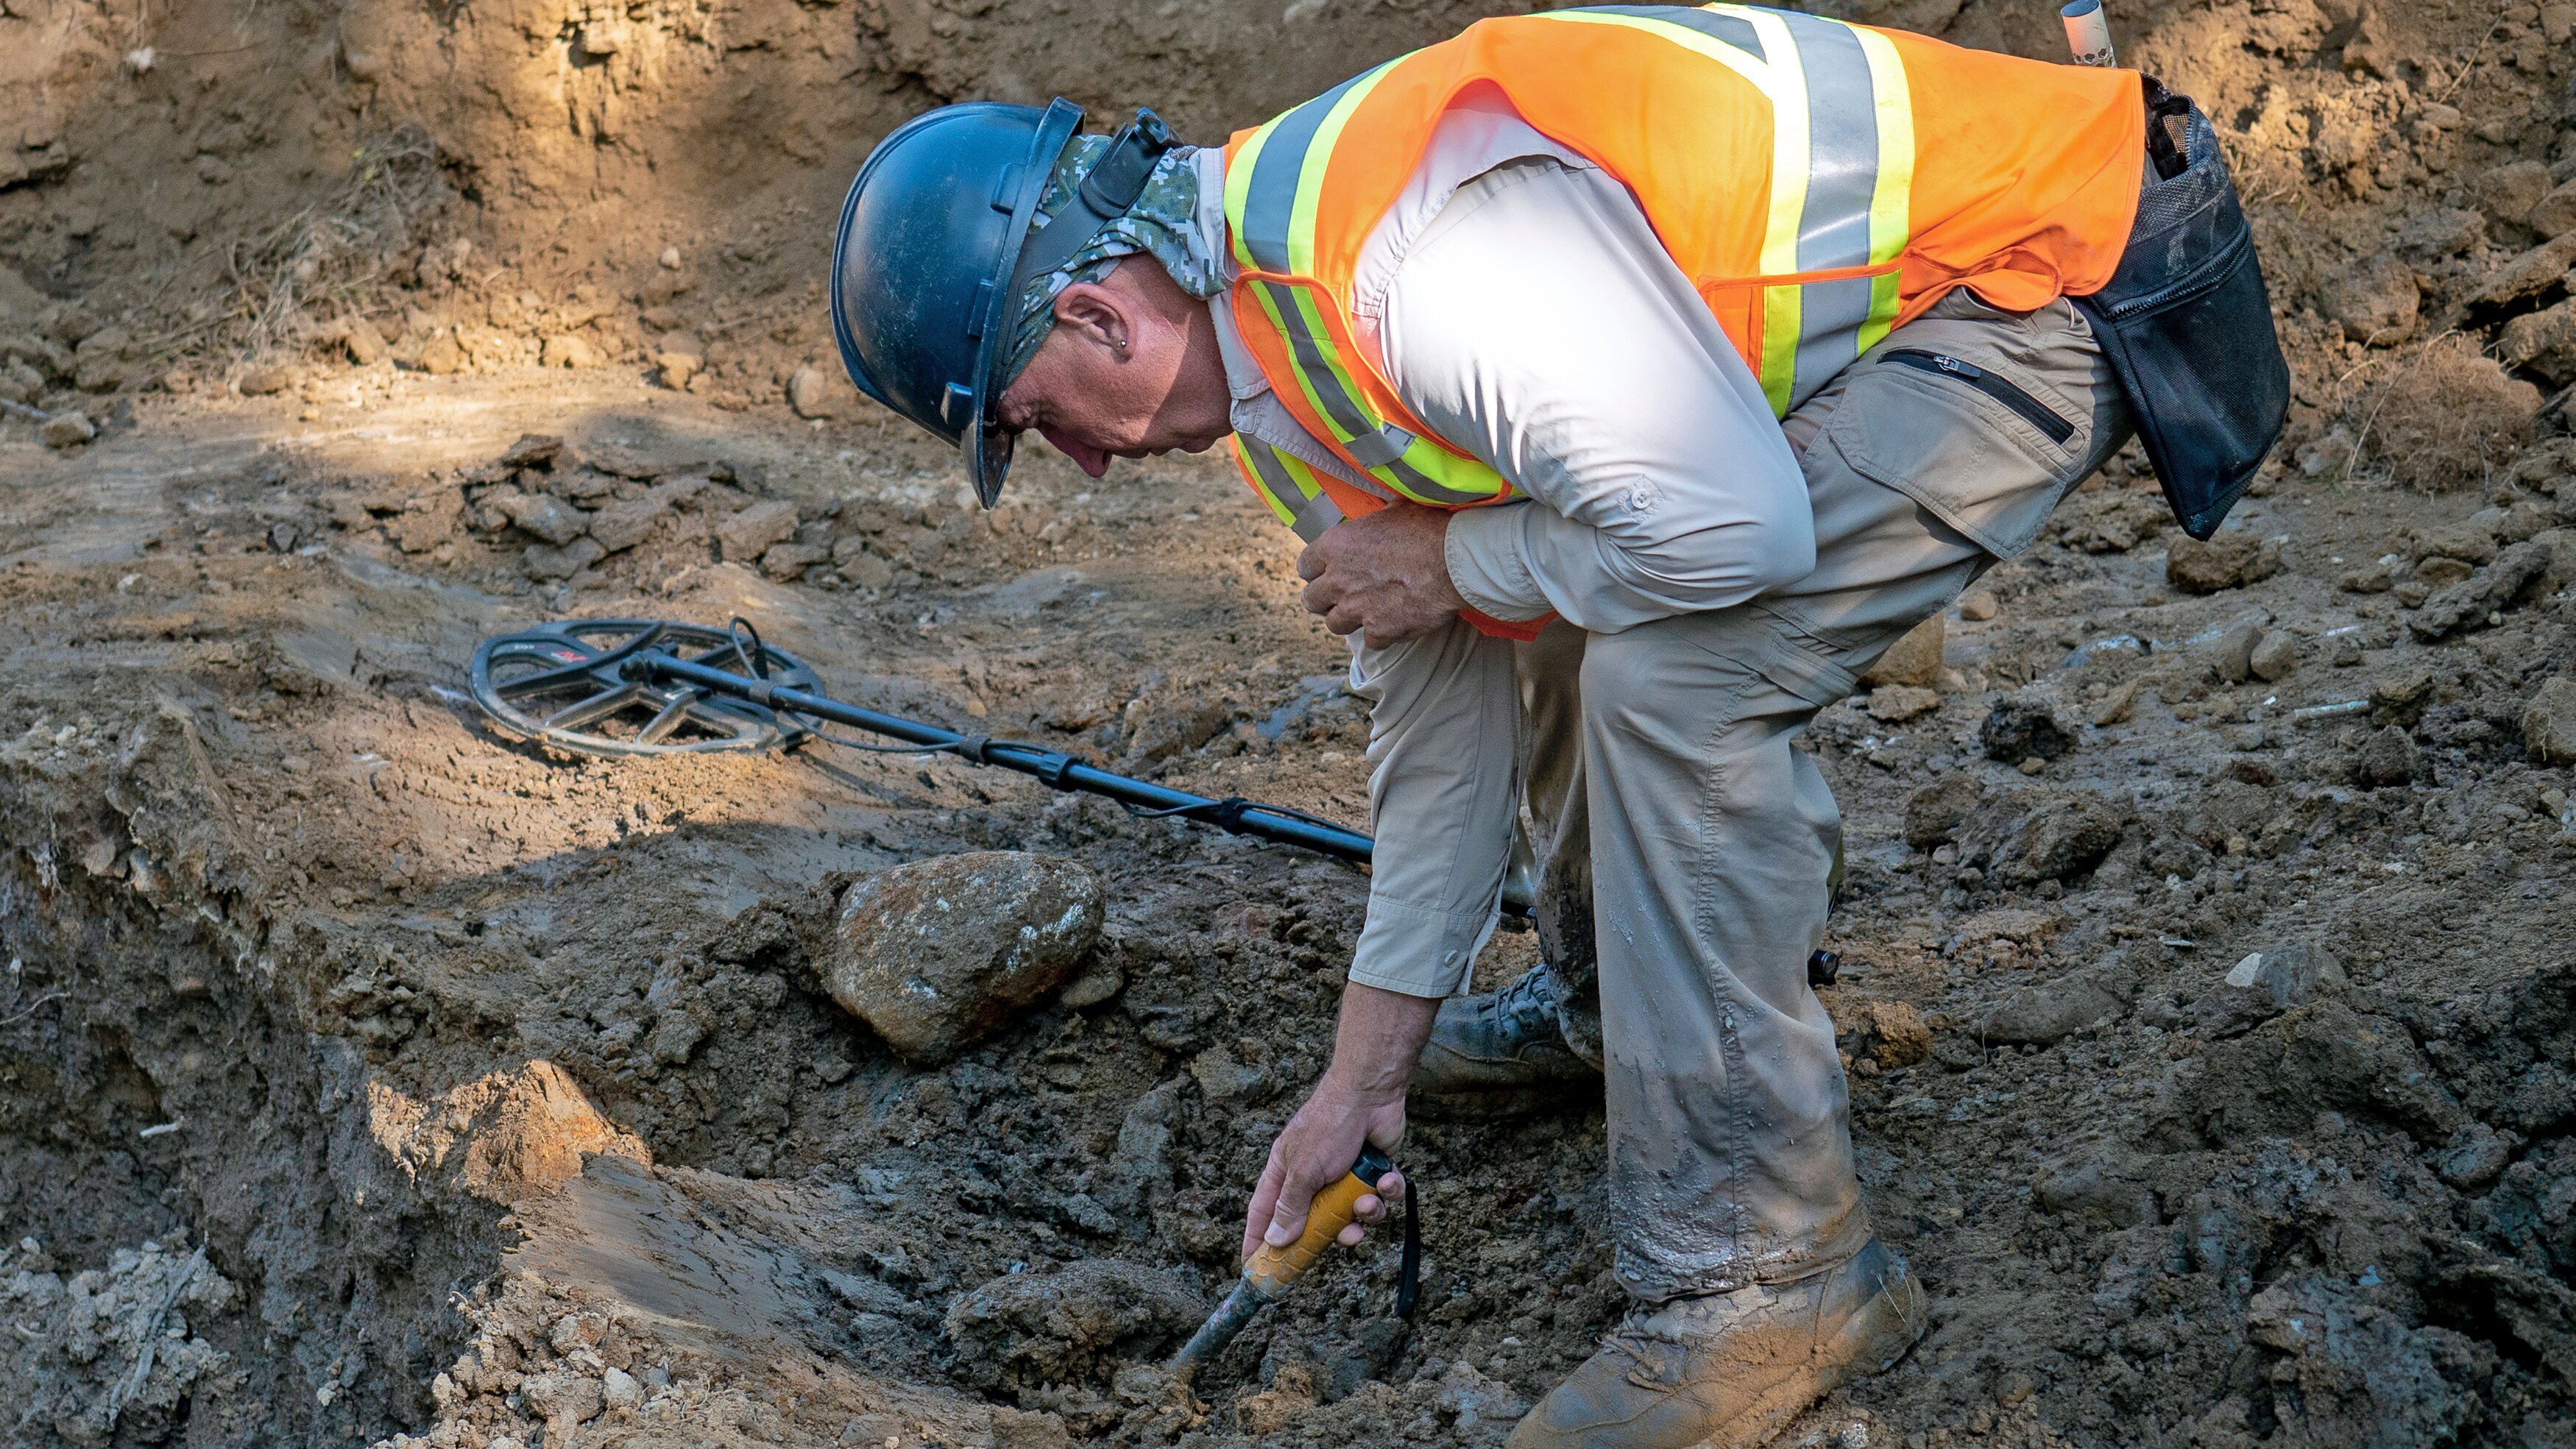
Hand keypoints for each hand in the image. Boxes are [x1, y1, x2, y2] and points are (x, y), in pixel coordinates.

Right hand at [1242, 1080, 1407, 1262]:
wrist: (1371, 1095)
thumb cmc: (1329, 1125)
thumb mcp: (1304, 1170)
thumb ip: (1290, 1207)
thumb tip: (1275, 1240)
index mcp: (1285, 1173)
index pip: (1264, 1214)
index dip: (1258, 1241)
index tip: (1254, 1268)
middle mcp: (1312, 1177)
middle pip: (1314, 1222)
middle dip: (1332, 1232)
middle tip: (1343, 1238)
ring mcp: (1343, 1176)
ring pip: (1351, 1215)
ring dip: (1364, 1212)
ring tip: (1368, 1200)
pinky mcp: (1371, 1173)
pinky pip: (1379, 1198)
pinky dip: (1385, 1192)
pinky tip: (1385, 1180)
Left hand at [1297, 503, 1464, 647]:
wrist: (1456, 562)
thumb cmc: (1427, 529)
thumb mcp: (1393, 511)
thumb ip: (1371, 523)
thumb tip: (1375, 519)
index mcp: (1335, 545)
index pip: (1304, 565)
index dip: (1315, 570)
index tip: (1327, 572)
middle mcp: (1338, 580)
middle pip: (1311, 600)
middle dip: (1324, 598)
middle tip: (1342, 594)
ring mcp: (1357, 609)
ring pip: (1334, 624)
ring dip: (1348, 618)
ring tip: (1366, 610)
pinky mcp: (1379, 631)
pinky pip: (1370, 640)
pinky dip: (1380, 634)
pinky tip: (1394, 621)